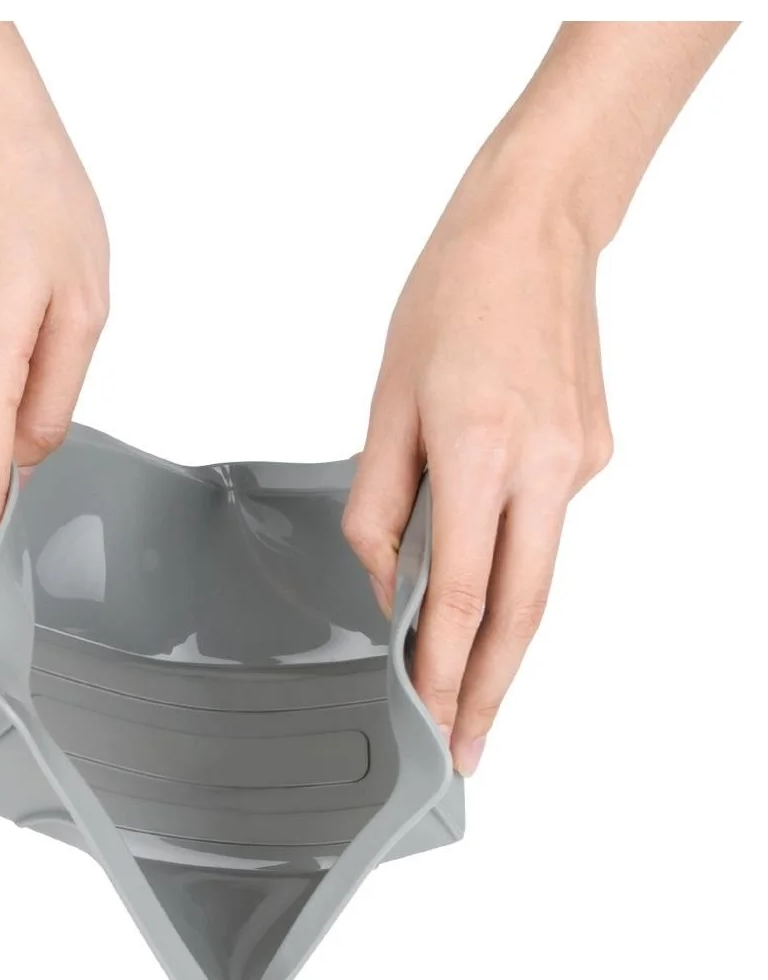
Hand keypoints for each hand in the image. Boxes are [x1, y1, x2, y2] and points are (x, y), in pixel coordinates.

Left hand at [343, 21, 734, 776]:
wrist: (535, 231)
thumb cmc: (448, 301)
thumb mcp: (386, 403)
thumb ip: (381, 504)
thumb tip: (387, 583)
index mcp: (481, 449)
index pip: (461, 593)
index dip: (445, 670)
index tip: (434, 722)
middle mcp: (546, 465)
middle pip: (522, 611)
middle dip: (492, 689)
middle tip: (469, 749)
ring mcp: (582, 462)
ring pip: (539, 574)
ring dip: (506, 638)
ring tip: (472, 688)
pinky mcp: (597, 451)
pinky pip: (546, 522)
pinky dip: (514, 552)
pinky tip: (487, 548)